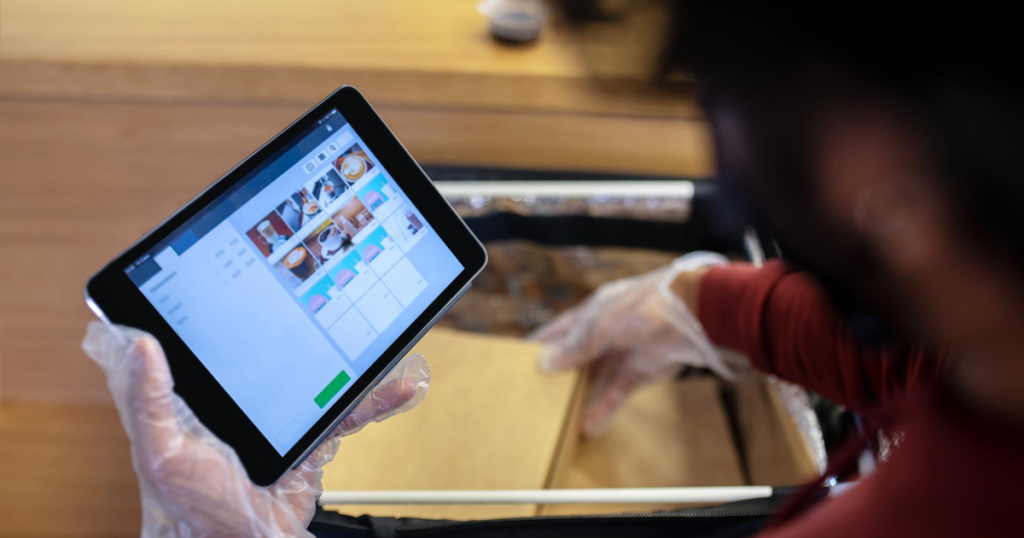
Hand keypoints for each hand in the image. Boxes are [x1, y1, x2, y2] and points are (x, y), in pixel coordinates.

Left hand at [82, 322, 429, 537]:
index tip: (258, 277)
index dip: (235, 305)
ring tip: (375, 339)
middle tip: (332, 298)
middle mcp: (246, 398)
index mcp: (205, 393)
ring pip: (322, 374)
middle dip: (311, 324)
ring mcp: (282, 417)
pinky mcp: (310, 441)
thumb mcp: (160, 451)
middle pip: (283, 348)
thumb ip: (148, 400)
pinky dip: (376, 400)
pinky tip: (396, 386)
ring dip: (351, 358)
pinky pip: (348, 414)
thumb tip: (140, 342)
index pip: (220, 337)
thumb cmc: (188, 506)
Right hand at [531, 252, 732, 436]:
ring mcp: (623, 353)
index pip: (560, 330)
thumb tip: (545, 364)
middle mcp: (605, 333)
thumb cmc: (644, 305)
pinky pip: (616, 393)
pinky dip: (603, 408)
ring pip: (596, 379)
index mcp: (592, 312)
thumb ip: (575, 345)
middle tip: (536, 394)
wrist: (693, 311)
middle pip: (577, 358)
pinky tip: (588, 425)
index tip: (520, 360)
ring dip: (580, 398)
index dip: (542, 344)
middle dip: (560, 375)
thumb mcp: (602, 324)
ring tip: (560, 419)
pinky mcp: (640, 371)